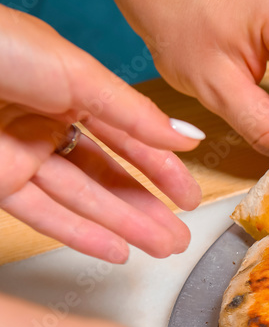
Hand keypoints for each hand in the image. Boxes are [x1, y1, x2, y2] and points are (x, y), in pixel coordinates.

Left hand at [0, 7, 204, 262]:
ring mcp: (23, 154)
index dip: (162, 168)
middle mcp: (48, 122)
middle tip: (181, 236)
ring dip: (126, 226)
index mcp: (71, 88)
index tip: (189, 197)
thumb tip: (187, 139)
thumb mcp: (79, 74)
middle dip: (148, 207)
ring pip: (83, 199)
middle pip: (109, 174)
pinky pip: (45, 216)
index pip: (128, 136)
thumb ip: (135, 114)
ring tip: (164, 248)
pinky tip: (117, 252)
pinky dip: (82, 236)